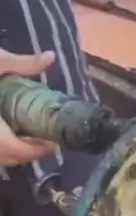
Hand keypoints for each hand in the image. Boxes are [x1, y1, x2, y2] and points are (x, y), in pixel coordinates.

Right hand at [0, 50, 55, 165]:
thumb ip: (22, 64)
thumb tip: (51, 56)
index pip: (13, 148)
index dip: (34, 151)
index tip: (52, 146)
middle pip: (4, 158)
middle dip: (25, 154)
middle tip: (45, 144)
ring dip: (11, 154)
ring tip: (28, 140)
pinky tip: (5, 134)